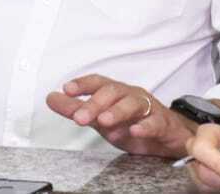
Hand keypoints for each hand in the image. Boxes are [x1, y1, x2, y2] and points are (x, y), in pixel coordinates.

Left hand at [44, 75, 193, 156]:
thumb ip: (76, 108)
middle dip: (95, 103)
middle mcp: (131, 95)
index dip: (83, 84)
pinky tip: (135, 131)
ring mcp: (148, 108)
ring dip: (117, 111)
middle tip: (79, 118)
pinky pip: (155, 122)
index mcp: (116, 92)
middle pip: (113, 92)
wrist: (168, 137)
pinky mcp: (162, 124)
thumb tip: (51, 98)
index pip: (98, 82)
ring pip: (133, 104)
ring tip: (104, 121)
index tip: (67, 89)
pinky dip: (145, 126)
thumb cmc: (133, 123)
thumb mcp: (100, 118)